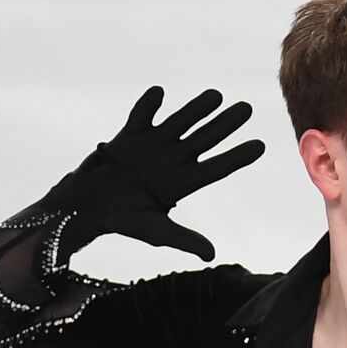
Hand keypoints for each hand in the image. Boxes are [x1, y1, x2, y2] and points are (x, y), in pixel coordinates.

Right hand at [53, 86, 264, 260]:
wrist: (86, 208)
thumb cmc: (123, 222)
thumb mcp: (156, 231)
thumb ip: (184, 239)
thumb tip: (211, 255)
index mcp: (183, 183)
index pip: (217, 168)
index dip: (238, 157)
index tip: (260, 145)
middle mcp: (173, 161)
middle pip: (205, 139)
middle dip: (225, 124)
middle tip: (246, 109)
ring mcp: (152, 146)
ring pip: (180, 122)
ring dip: (196, 109)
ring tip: (215, 95)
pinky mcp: (129, 137)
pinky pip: (142, 117)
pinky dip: (148, 105)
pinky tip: (160, 93)